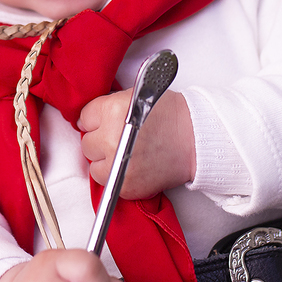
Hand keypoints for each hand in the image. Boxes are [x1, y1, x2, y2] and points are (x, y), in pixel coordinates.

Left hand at [77, 90, 195, 198]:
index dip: (96, 119)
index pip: (85, 117)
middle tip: (118, 138)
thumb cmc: (172, 116)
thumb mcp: (136, 96)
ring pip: (93, 165)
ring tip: (124, 154)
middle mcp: (111, 138)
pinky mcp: (125, 185)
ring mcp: (117, 163)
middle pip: (87, 143)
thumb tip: (89, 118)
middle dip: (100, 140)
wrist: (196, 141)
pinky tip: (131, 165)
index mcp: (113, 111)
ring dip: (104, 161)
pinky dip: (115, 176)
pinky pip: (106, 182)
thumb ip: (110, 105)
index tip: (104, 122)